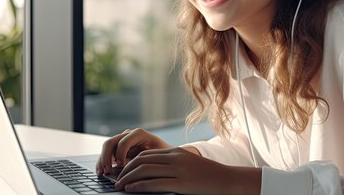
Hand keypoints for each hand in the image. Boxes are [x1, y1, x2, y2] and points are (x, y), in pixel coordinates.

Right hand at [95, 128, 170, 175]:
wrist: (167, 156)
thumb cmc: (164, 156)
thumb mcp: (157, 157)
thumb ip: (144, 161)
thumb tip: (130, 171)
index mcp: (140, 134)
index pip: (124, 141)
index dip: (120, 153)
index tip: (120, 165)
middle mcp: (129, 135)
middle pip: (111, 142)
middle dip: (106, 157)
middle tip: (106, 171)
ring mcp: (123, 140)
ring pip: (107, 147)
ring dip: (102, 160)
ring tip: (101, 173)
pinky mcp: (119, 148)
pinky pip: (108, 153)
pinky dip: (103, 162)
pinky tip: (101, 172)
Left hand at [115, 147, 260, 194]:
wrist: (228, 180)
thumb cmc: (208, 176)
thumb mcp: (189, 165)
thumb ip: (173, 165)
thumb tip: (153, 172)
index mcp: (176, 153)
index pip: (145, 154)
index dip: (130, 163)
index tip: (121, 171)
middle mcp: (175, 158)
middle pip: (142, 161)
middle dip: (125, 171)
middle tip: (115, 180)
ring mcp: (178, 170)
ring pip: (145, 171)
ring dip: (128, 179)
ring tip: (119, 186)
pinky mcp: (181, 183)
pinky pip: (154, 184)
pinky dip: (138, 186)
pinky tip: (130, 190)